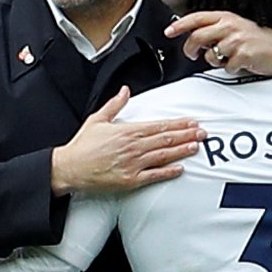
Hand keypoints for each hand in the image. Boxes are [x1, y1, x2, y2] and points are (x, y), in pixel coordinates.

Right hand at [50, 86, 204, 195]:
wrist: (70, 168)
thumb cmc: (83, 146)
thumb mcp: (97, 119)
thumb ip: (115, 105)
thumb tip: (125, 91)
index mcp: (127, 131)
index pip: (158, 126)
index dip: (177, 124)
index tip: (190, 122)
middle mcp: (133, 147)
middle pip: (165, 139)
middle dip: (186, 135)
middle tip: (202, 132)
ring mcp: (133, 164)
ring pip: (163, 155)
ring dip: (182, 150)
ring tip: (196, 146)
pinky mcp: (130, 180)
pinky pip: (154, 175)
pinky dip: (168, 172)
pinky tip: (180, 168)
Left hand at [164, 11, 271, 74]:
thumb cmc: (257, 39)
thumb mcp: (235, 28)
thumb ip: (215, 30)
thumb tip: (194, 39)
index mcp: (226, 17)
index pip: (197, 18)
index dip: (180, 25)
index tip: (168, 32)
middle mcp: (230, 26)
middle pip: (198, 37)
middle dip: (190, 49)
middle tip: (191, 55)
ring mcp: (237, 40)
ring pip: (210, 56)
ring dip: (215, 61)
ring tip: (229, 58)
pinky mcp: (244, 54)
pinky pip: (226, 67)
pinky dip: (231, 69)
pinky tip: (241, 63)